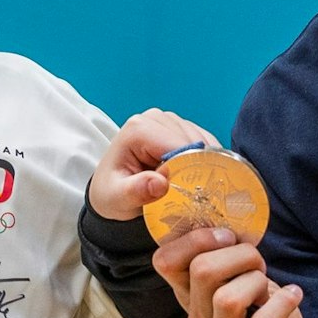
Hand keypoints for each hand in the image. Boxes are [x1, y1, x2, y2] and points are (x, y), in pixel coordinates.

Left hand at [87, 109, 218, 220]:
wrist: (110, 189)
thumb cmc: (112, 192)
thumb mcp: (118, 199)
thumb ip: (136, 191)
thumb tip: (160, 183)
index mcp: (139, 129)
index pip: (178, 146)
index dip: (189, 170)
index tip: (189, 193)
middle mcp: (156, 118)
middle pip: (193, 143)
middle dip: (197, 168)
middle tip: (190, 194)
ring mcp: (170, 120)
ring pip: (203, 143)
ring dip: (203, 165)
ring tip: (189, 186)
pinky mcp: (181, 127)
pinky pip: (206, 143)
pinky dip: (206, 161)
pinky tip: (194, 176)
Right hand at [152, 228, 306, 317]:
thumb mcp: (238, 298)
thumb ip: (231, 271)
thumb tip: (238, 231)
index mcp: (191, 304)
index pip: (164, 262)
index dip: (194, 239)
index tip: (227, 237)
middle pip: (202, 271)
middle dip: (239, 255)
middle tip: (258, 264)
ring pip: (228, 298)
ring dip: (258, 281)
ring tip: (271, 287)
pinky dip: (285, 301)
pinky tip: (294, 296)